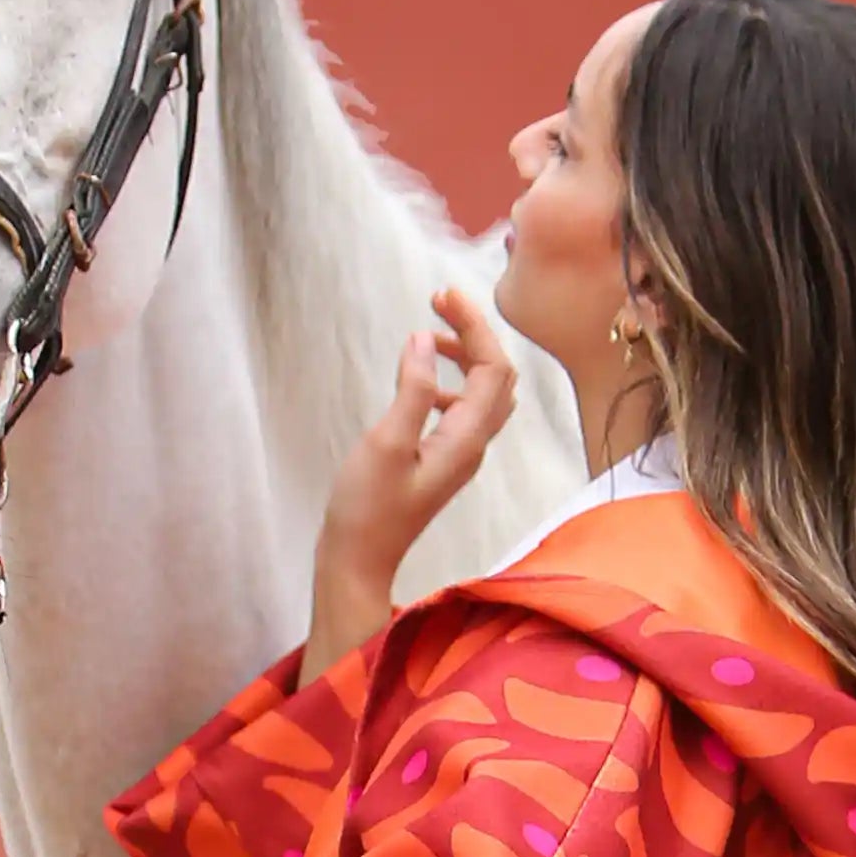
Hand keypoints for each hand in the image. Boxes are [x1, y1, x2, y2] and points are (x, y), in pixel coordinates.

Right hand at [311, 284, 516, 665]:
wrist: (358, 560)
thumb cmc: (367, 508)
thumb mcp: (387, 443)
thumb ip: (411, 390)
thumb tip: (423, 341)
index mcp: (466, 439)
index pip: (493, 368)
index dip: (475, 326)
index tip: (441, 296)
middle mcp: (473, 446)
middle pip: (498, 377)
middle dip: (476, 334)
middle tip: (438, 304)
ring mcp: (459, 455)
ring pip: (484, 394)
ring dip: (466, 357)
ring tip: (429, 336)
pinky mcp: (442, 461)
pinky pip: (462, 410)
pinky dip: (449, 382)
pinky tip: (418, 380)